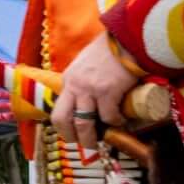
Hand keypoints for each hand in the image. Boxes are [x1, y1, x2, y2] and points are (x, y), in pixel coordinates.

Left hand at [50, 34, 141, 148]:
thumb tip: (85, 101)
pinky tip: (121, 122)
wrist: (125, 39)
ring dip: (90, 138)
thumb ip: (81, 81)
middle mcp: (75, 86)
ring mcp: (90, 89)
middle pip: (62, 119)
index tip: (73, 134)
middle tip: (83, 145)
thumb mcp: (85, 65)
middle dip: (71, 137)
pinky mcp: (108, 91)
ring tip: (99, 142)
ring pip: (83, 123)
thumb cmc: (108, 51)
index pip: (58, 109)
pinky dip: (115, 123)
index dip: (64, 126)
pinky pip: (108, 116)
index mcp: (68, 80)